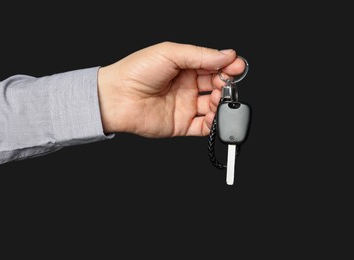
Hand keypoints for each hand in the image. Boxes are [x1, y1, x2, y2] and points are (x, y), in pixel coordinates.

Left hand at [98, 41, 244, 136]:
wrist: (117, 97)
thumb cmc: (135, 72)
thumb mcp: (170, 53)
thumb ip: (200, 55)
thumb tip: (227, 55)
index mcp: (184, 67)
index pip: (213, 66)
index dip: (227, 66)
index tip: (237, 66)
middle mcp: (186, 87)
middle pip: (216, 86)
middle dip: (226, 84)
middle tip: (227, 82)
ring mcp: (184, 106)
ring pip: (213, 106)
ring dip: (221, 102)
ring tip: (218, 97)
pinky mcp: (181, 125)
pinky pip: (204, 127)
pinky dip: (215, 123)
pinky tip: (216, 115)